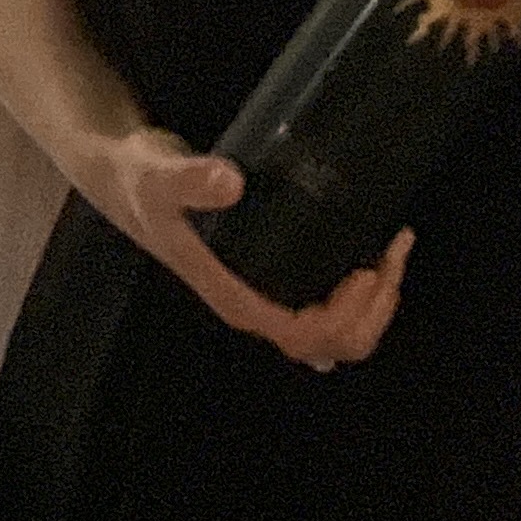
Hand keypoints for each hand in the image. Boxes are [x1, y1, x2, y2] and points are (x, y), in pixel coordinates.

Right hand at [88, 126, 409, 371]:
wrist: (127, 178)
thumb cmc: (144, 183)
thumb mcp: (161, 177)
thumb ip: (191, 180)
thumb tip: (231, 181)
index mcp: (235, 298)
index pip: (304, 334)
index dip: (346, 314)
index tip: (366, 268)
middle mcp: (255, 306)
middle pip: (332, 343)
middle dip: (374, 309)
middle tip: (392, 252)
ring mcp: (266, 295)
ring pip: (337, 332)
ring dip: (377, 303)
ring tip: (393, 250)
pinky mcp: (275, 276)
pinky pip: (329, 307)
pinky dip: (362, 295)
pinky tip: (373, 259)